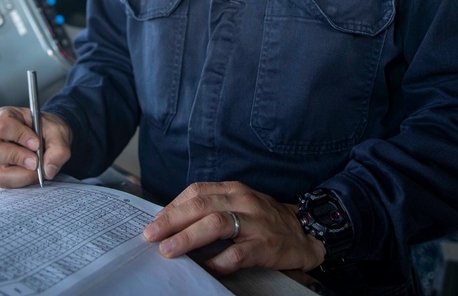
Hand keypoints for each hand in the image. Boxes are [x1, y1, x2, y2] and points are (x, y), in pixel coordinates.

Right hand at [0, 106, 71, 187]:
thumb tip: (48, 170)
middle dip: (16, 158)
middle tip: (36, 161)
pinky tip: (33, 171)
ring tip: (38, 167)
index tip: (37, 144)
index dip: (19, 136)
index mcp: (4, 117)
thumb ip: (58, 148)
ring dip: (23, 174)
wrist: (49, 138)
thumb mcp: (59, 132)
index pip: (1, 126)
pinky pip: (6, 182)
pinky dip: (23, 180)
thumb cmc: (48, 129)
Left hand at [142, 181, 325, 275]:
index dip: (172, 206)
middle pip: (201, 206)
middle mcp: (243, 201)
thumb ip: (213, 207)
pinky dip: (217, 261)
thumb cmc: (266, 219)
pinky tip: (204, 268)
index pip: (196, 192)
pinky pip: (237, 254)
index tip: (154, 222)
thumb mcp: (240, 204)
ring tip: (168, 250)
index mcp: (234, 189)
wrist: (306, 232)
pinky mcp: (265, 246)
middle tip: (151, 235)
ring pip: (216, 225)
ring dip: (187, 238)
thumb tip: (174, 221)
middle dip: (171, 221)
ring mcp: (255, 223)